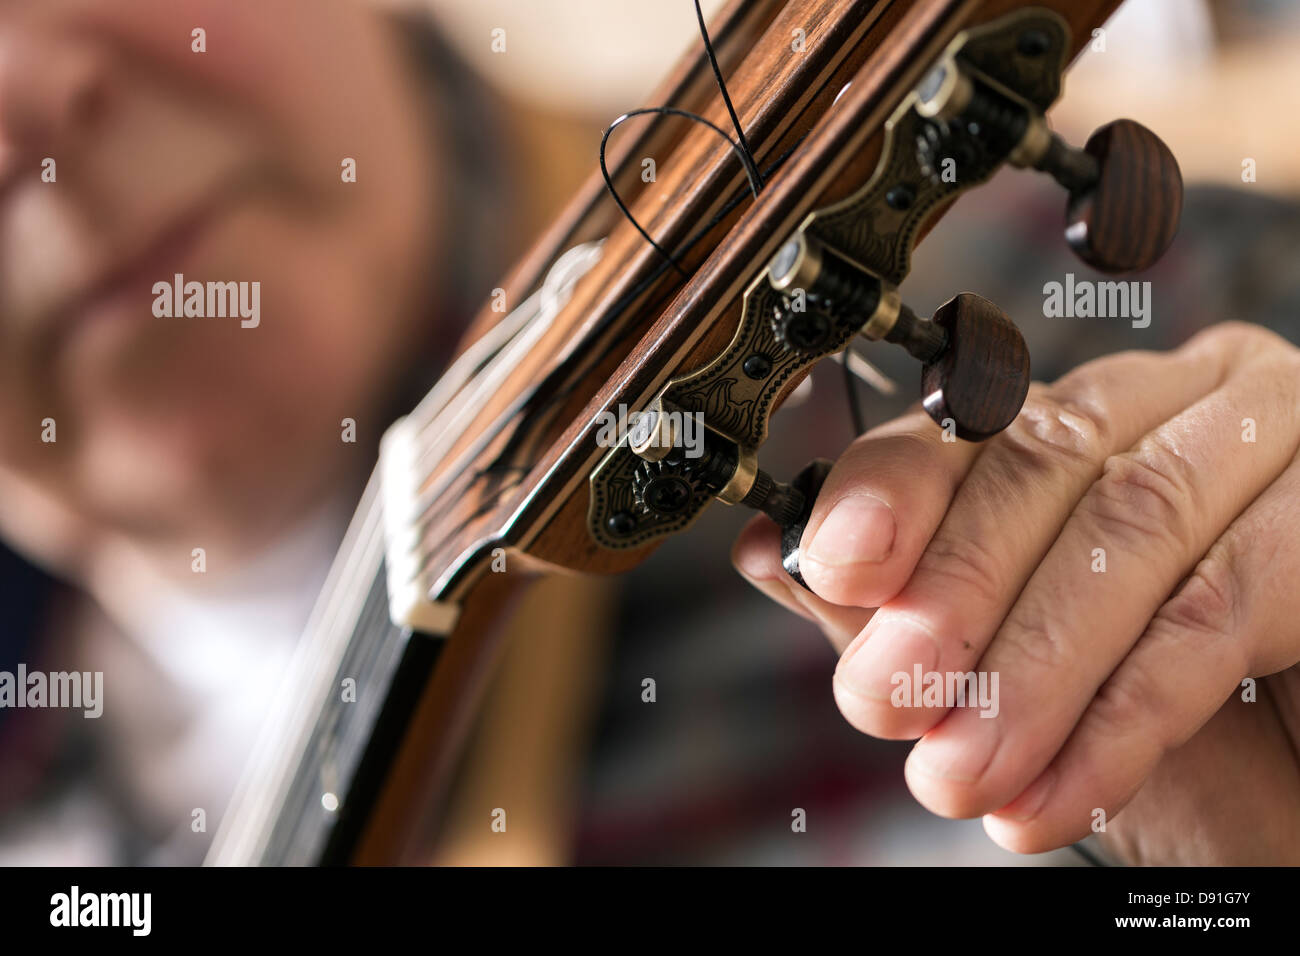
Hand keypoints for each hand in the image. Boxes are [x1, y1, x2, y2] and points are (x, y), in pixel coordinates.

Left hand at [732, 322, 1299, 862]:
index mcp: (1103, 409)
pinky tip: (1058, 792)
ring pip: (1132, 530)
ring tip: (960, 775)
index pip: (980, 417)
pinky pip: (1223, 606)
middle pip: (1049, 462)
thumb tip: (776, 552)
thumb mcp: (1015, 658)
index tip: (837, 565)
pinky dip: (1125, 711)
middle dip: (955, 592)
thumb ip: (906, 599)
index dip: (898, 487)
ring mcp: (1283, 437)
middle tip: (885, 703)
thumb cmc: (1179, 721)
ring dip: (1029, 668)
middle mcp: (1192, 396)